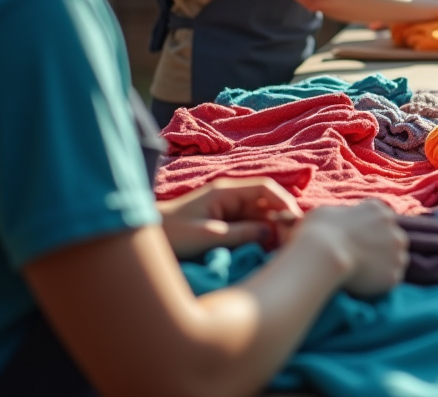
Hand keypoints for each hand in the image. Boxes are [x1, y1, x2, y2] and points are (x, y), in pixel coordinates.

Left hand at [158, 177, 302, 258]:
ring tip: (281, 247)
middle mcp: (230, 197)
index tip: (295, 221)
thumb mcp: (208, 236)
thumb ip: (241, 233)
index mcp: (226, 191)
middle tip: (290, 239)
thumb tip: (270, 232)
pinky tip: (265, 248)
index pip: (265, 188)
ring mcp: (227, 210)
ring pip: (260, 215)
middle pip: (266, 202)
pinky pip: (249, 226)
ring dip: (272, 229)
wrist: (142, 238)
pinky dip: (260, 235)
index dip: (284, 202)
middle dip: (280, 218)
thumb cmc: (171, 234)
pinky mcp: (223, 223)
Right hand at [294, 200, 409, 296]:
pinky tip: (364, 285)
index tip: (360, 243)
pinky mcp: (394, 274)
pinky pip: (390, 280)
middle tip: (362, 260)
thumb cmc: (318, 231)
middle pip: (393, 240)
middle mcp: (393, 227)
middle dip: (381, 249)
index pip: (382, 221)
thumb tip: (339, 221)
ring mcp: (397, 252)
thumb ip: (342, 214)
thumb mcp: (329, 211)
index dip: (371, 233)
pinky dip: (379, 284)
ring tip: (363, 274)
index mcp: (378, 209)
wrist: (323, 253)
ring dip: (383, 266)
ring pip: (396, 260)